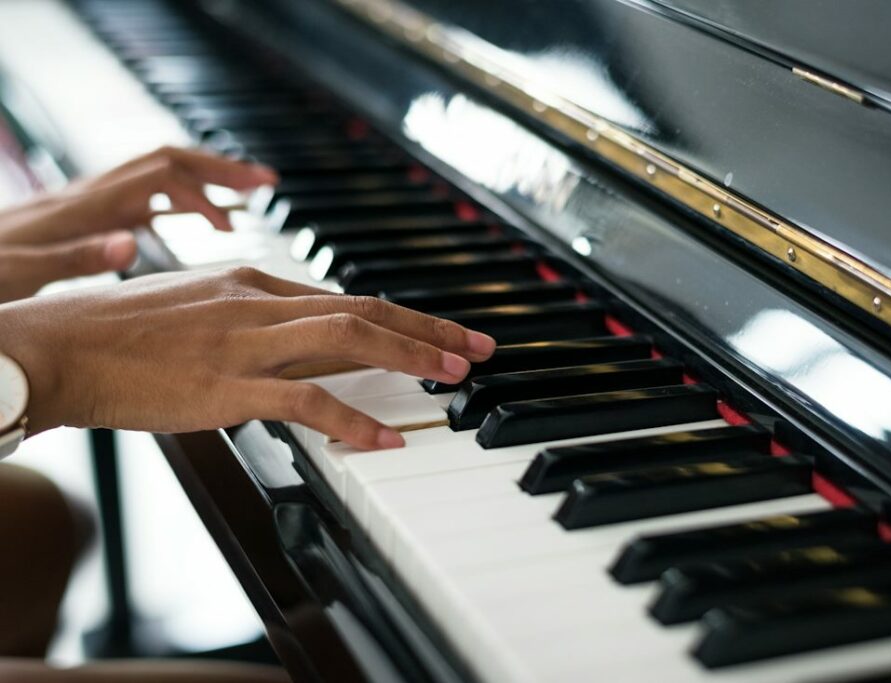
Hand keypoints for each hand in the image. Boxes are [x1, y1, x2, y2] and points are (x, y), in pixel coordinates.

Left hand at [0, 147, 275, 301]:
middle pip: (168, 162)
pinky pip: (143, 197)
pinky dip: (177, 202)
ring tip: (242, 201)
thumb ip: (77, 258)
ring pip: (159, 176)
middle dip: (220, 170)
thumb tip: (131, 245)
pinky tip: (192, 221)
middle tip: (266, 182)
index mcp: (84, 208)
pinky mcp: (85, 217)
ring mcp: (89, 204)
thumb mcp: (24, 273)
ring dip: (203, 182)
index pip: (160, 177)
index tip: (244, 209)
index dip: (208, 187)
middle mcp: (91, 197)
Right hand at [0, 267, 495, 449]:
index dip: (406, 315)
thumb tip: (301, 337)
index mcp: (256, 283)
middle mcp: (260, 303)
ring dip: (409, 357)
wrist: (61, 346)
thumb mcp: (202, 308)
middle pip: (365, 310)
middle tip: (480, 345)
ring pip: (348, 339)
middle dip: (431, 327)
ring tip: (454, 375)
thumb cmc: (124, 333)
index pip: (349, 298)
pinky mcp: (226, 385)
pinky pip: (304, 400)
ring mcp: (246, 342)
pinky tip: (385, 437)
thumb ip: (255, 320)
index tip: (446, 329)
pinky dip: (351, 418)